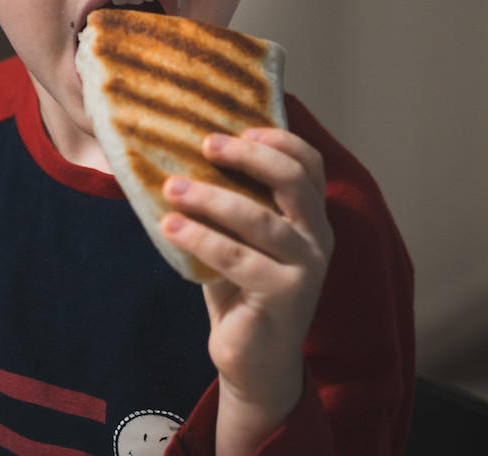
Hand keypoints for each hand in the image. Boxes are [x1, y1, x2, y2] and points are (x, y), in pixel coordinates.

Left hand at [159, 128, 332, 451]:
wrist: (253, 359)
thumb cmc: (241, 288)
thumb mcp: (240, 237)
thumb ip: (233, 200)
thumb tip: (182, 152)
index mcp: (310, 217)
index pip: (308, 164)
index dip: (278, 140)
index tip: (236, 128)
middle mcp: (317, 238)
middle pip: (292, 181)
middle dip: (247, 156)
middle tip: (203, 144)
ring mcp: (306, 268)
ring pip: (258, 219)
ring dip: (210, 198)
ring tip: (171, 187)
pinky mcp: (284, 296)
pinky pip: (236, 258)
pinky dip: (200, 238)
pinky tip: (169, 226)